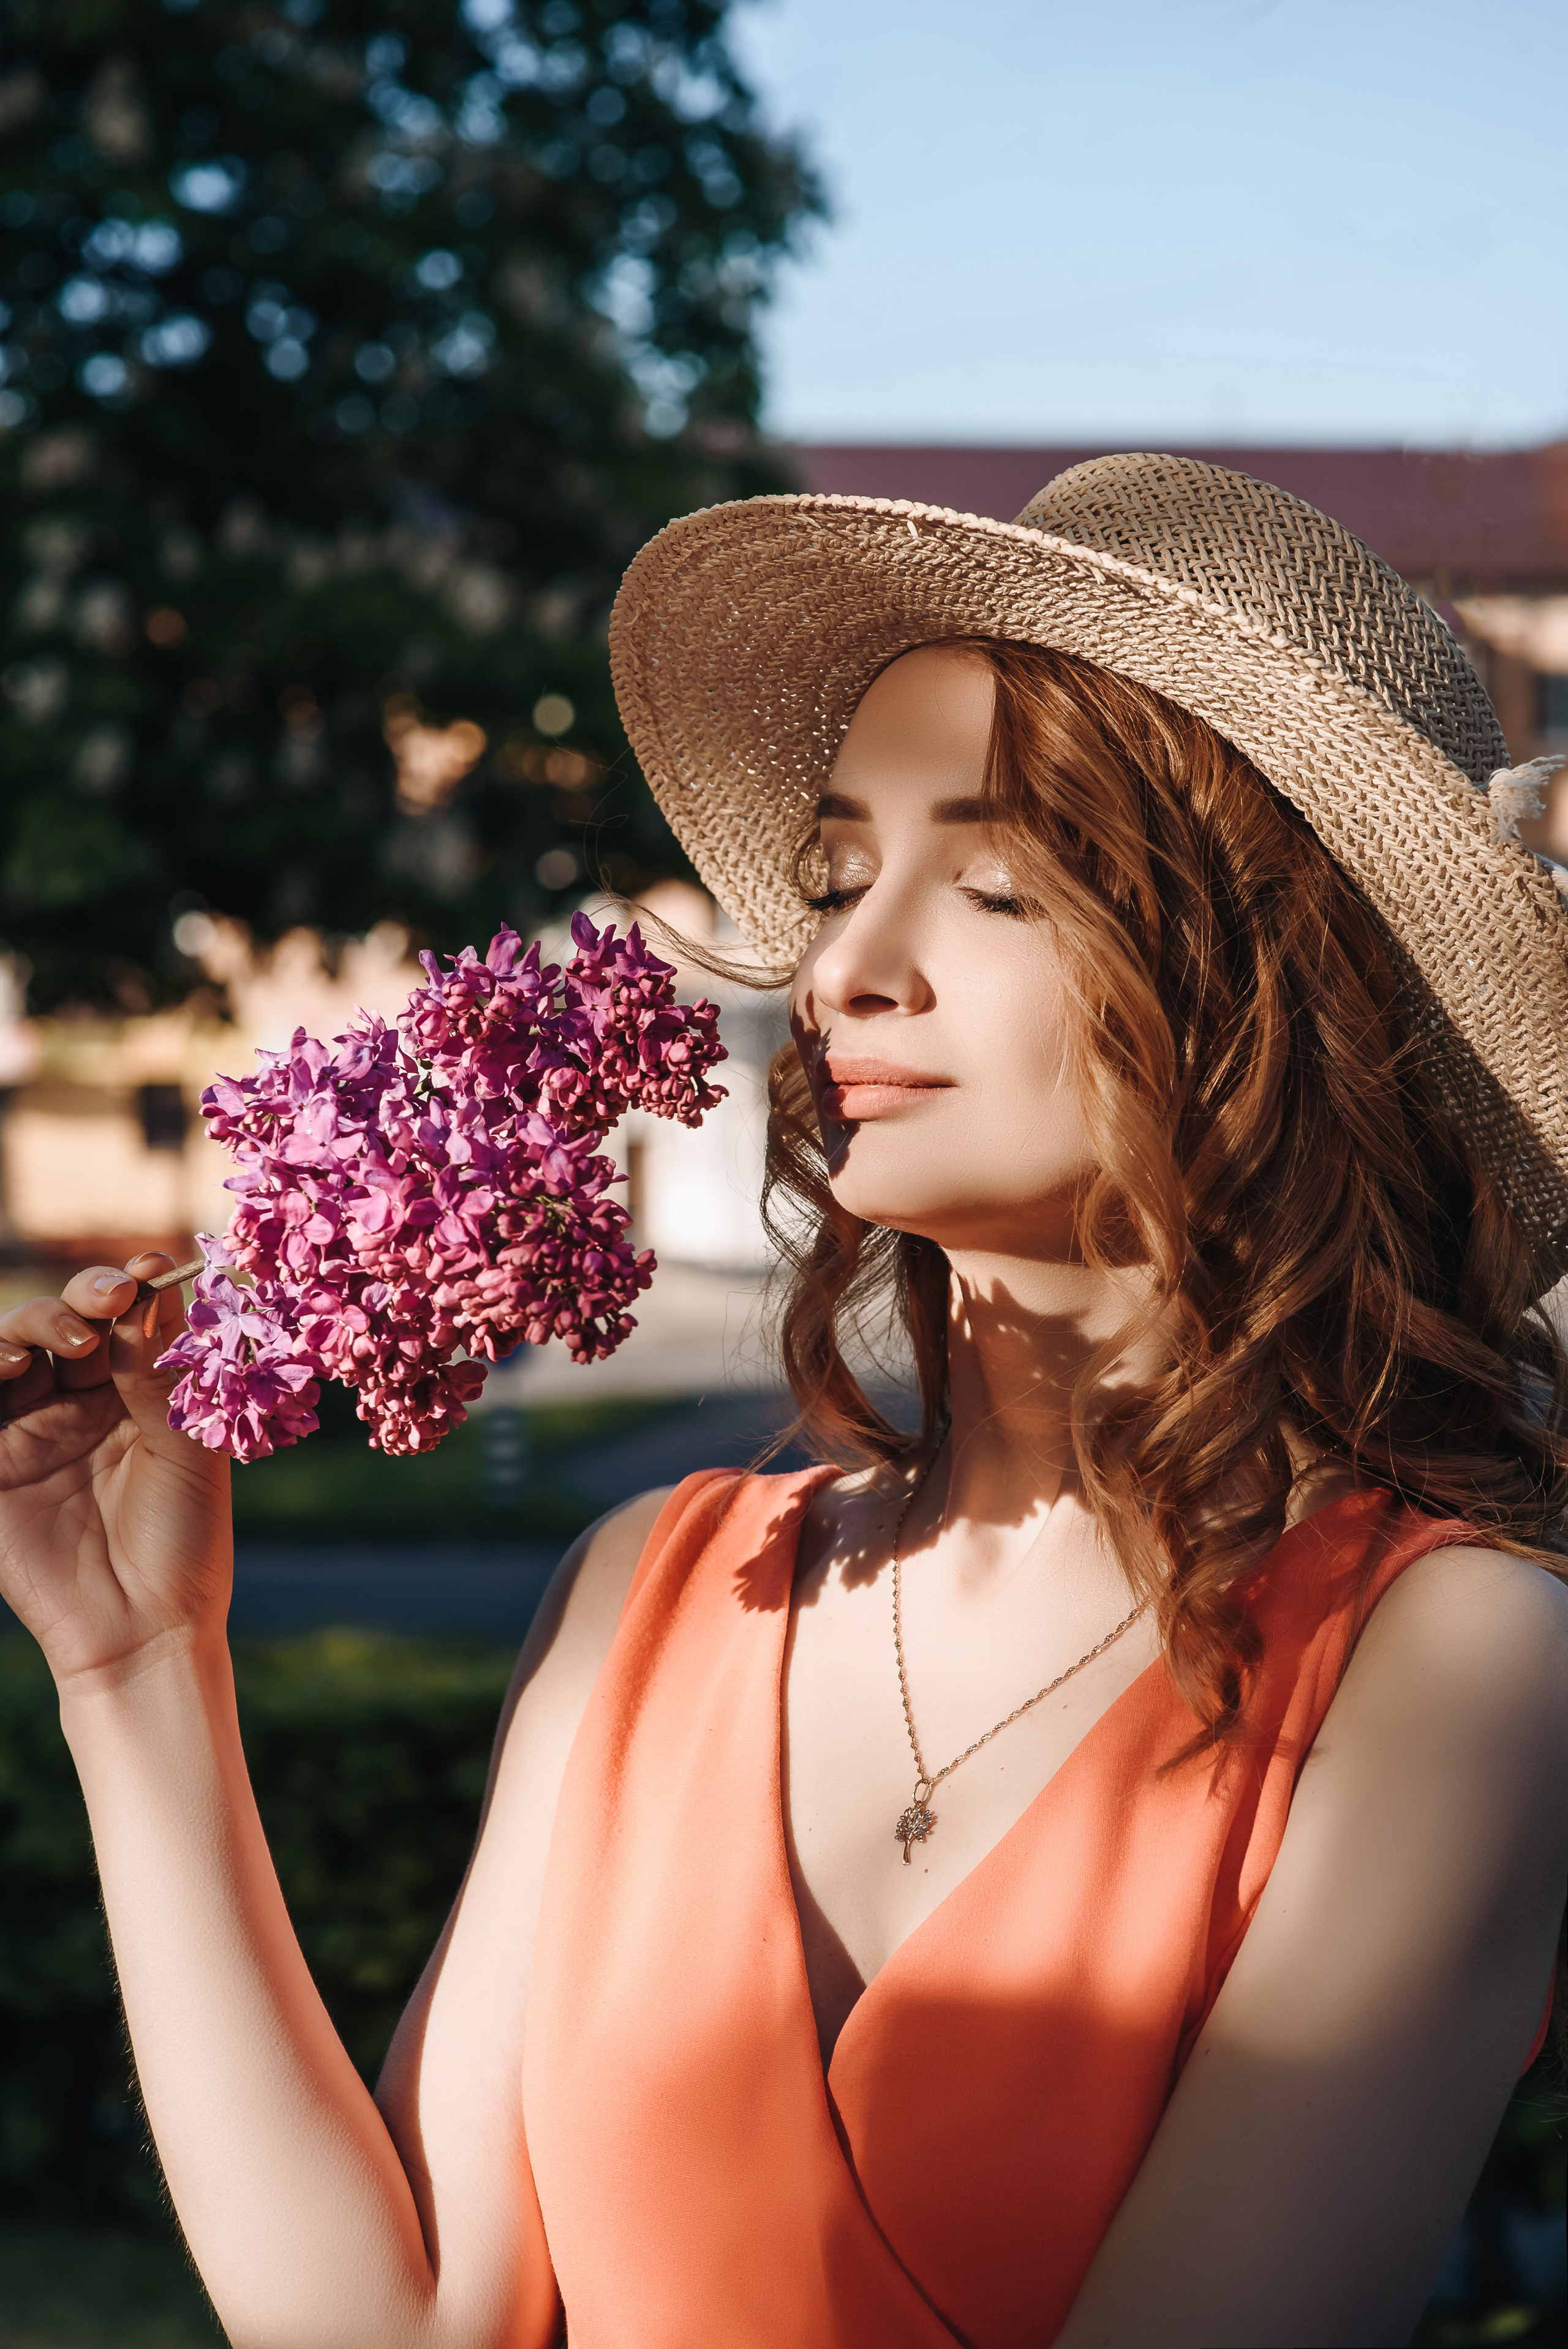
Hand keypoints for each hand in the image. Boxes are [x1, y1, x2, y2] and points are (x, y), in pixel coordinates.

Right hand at [0, 1254, 230, 1688]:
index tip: (150, 1266)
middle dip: (83, 1298)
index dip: (133, 1285)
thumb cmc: (186, 1539)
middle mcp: (82, 1401)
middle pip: (66, 1321)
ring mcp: (31, 1430)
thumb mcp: (188, 1446)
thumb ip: (160, 1371)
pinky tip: (9, 1366)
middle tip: (107, 1300)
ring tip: (63, 1341)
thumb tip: (147, 1287)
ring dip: (31, 1328)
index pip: (126, 1317)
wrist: (147, 1628)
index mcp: (139, 1391)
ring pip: (14, 1350)